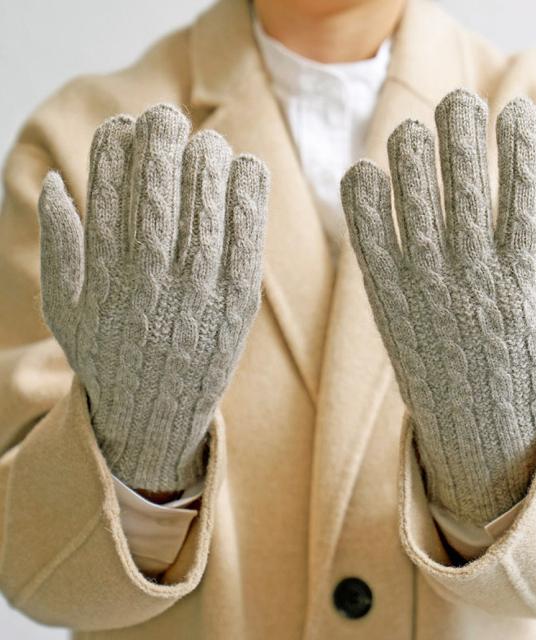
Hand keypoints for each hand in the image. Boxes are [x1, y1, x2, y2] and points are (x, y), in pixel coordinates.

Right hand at [38, 104, 268, 491]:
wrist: (156, 416)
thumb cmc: (110, 357)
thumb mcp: (67, 312)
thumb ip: (59, 249)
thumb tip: (54, 183)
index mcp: (105, 278)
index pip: (108, 194)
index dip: (117, 150)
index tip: (126, 124)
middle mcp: (151, 283)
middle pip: (158, 195)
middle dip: (162, 143)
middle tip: (167, 116)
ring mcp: (198, 295)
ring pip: (204, 212)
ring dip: (207, 164)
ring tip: (207, 142)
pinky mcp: (237, 306)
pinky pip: (246, 243)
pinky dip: (249, 200)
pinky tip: (247, 167)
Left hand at [341, 89, 535, 523]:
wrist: (472, 434)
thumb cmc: (524, 377)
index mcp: (519, 273)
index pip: (521, 184)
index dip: (518, 136)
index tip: (515, 107)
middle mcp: (470, 272)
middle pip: (461, 178)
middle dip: (458, 127)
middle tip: (455, 102)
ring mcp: (423, 285)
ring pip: (409, 198)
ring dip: (407, 152)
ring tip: (409, 132)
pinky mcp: (385, 302)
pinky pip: (366, 239)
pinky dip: (360, 201)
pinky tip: (362, 173)